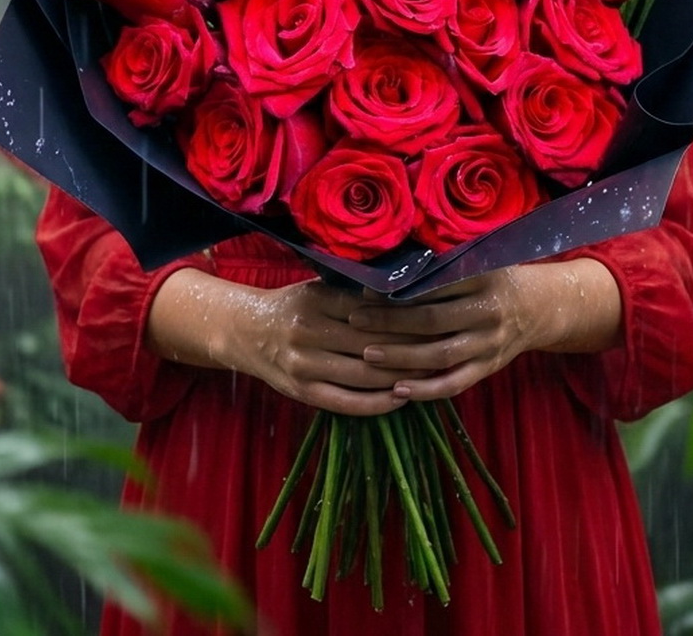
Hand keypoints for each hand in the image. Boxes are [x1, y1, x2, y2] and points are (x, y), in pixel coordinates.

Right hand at [148, 271, 432, 416]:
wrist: (246, 331)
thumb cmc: (294, 306)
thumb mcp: (320, 288)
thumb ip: (355, 292)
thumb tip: (406, 289)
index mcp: (318, 302)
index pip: (372, 313)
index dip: (408, 320)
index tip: (438, 320)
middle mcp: (310, 333)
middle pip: (373, 345)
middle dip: (412, 350)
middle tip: (446, 349)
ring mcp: (305, 366)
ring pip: (364, 376)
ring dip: (400, 377)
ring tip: (432, 375)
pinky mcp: (302, 392)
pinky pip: (347, 402)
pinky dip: (377, 403)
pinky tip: (400, 398)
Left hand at [345, 259, 621, 402]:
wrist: (540, 307)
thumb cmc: (495, 278)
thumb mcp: (477, 261)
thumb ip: (441, 265)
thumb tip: (388, 264)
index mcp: (481, 278)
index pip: (433, 285)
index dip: (398, 289)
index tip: (365, 290)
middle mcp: (486, 312)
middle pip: (431, 320)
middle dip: (389, 322)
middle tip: (354, 320)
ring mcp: (489, 344)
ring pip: (439, 355)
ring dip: (401, 357)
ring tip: (367, 354)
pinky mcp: (488, 369)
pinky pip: (454, 383)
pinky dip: (426, 390)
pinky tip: (397, 390)